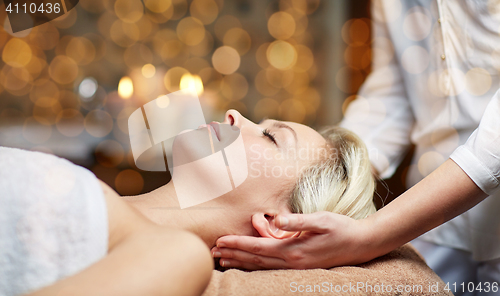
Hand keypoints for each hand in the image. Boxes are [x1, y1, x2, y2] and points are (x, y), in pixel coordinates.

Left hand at [211, 211, 375, 269]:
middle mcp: (292, 261)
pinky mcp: (300, 265)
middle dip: (233, 255)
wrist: (362, 244)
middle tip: (213, 252)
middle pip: (255, 260)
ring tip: (224, 260)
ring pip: (261, 266)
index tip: (220, 241)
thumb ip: (297, 221)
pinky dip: (256, 265)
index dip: (237, 244)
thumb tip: (276, 219)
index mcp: (294, 250)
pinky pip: (272, 266)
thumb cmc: (342, 228)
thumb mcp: (321, 220)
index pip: (257, 248)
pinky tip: (249, 262)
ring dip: (241, 262)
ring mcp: (296, 266)